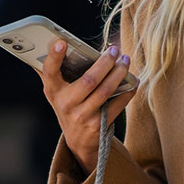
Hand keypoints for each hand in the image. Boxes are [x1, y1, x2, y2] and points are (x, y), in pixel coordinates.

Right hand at [41, 41, 135, 174]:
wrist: (78, 141)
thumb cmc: (69, 106)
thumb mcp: (58, 92)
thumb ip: (57, 71)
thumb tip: (61, 42)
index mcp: (53, 90)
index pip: (49, 71)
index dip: (54, 57)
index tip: (62, 42)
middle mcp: (66, 104)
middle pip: (89, 80)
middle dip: (105, 63)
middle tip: (115, 50)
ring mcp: (82, 116)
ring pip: (105, 90)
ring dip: (119, 73)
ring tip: (126, 60)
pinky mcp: (98, 125)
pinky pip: (117, 104)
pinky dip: (128, 91)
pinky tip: (134, 81)